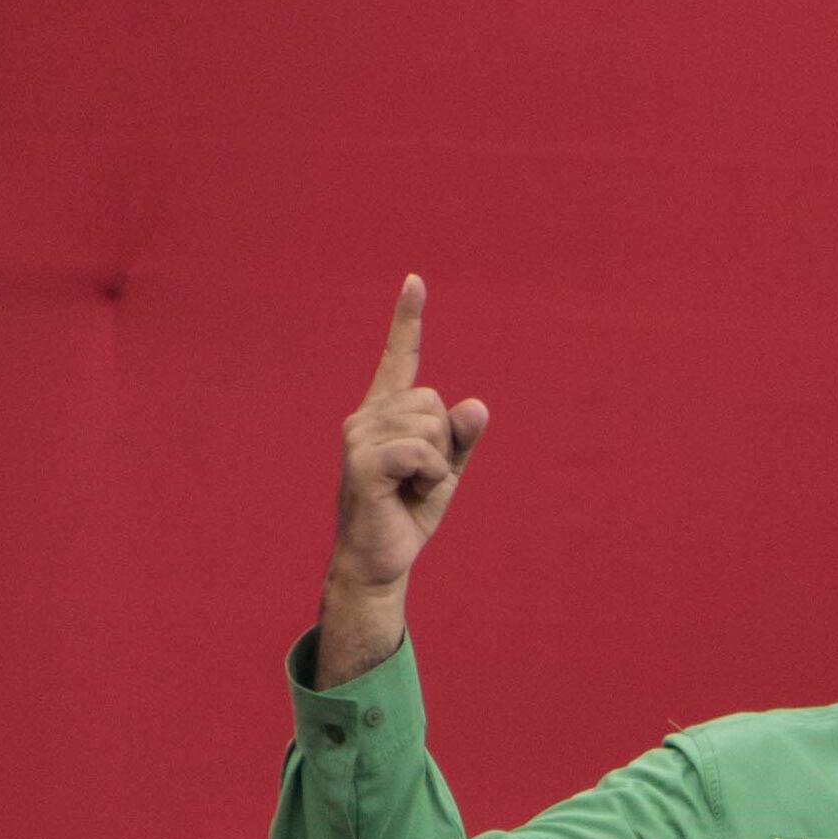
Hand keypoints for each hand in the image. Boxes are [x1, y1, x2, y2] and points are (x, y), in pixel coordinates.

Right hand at [317, 276, 486, 685]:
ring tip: (409, 486)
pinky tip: (407, 492)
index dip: (408, 319)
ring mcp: (359, 435)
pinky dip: (429, 475)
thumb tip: (477, 404)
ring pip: (431, 426)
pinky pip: (421, 452)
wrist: (381, 557)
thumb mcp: (446, 471)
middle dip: (444, 443)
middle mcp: (366, 414)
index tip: (416, 281)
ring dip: (436, 464)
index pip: (400, 358)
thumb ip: (462, 439)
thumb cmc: (408, 510)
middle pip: (435, 401)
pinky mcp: (362, 461)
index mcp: (386, 412)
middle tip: (420, 477)